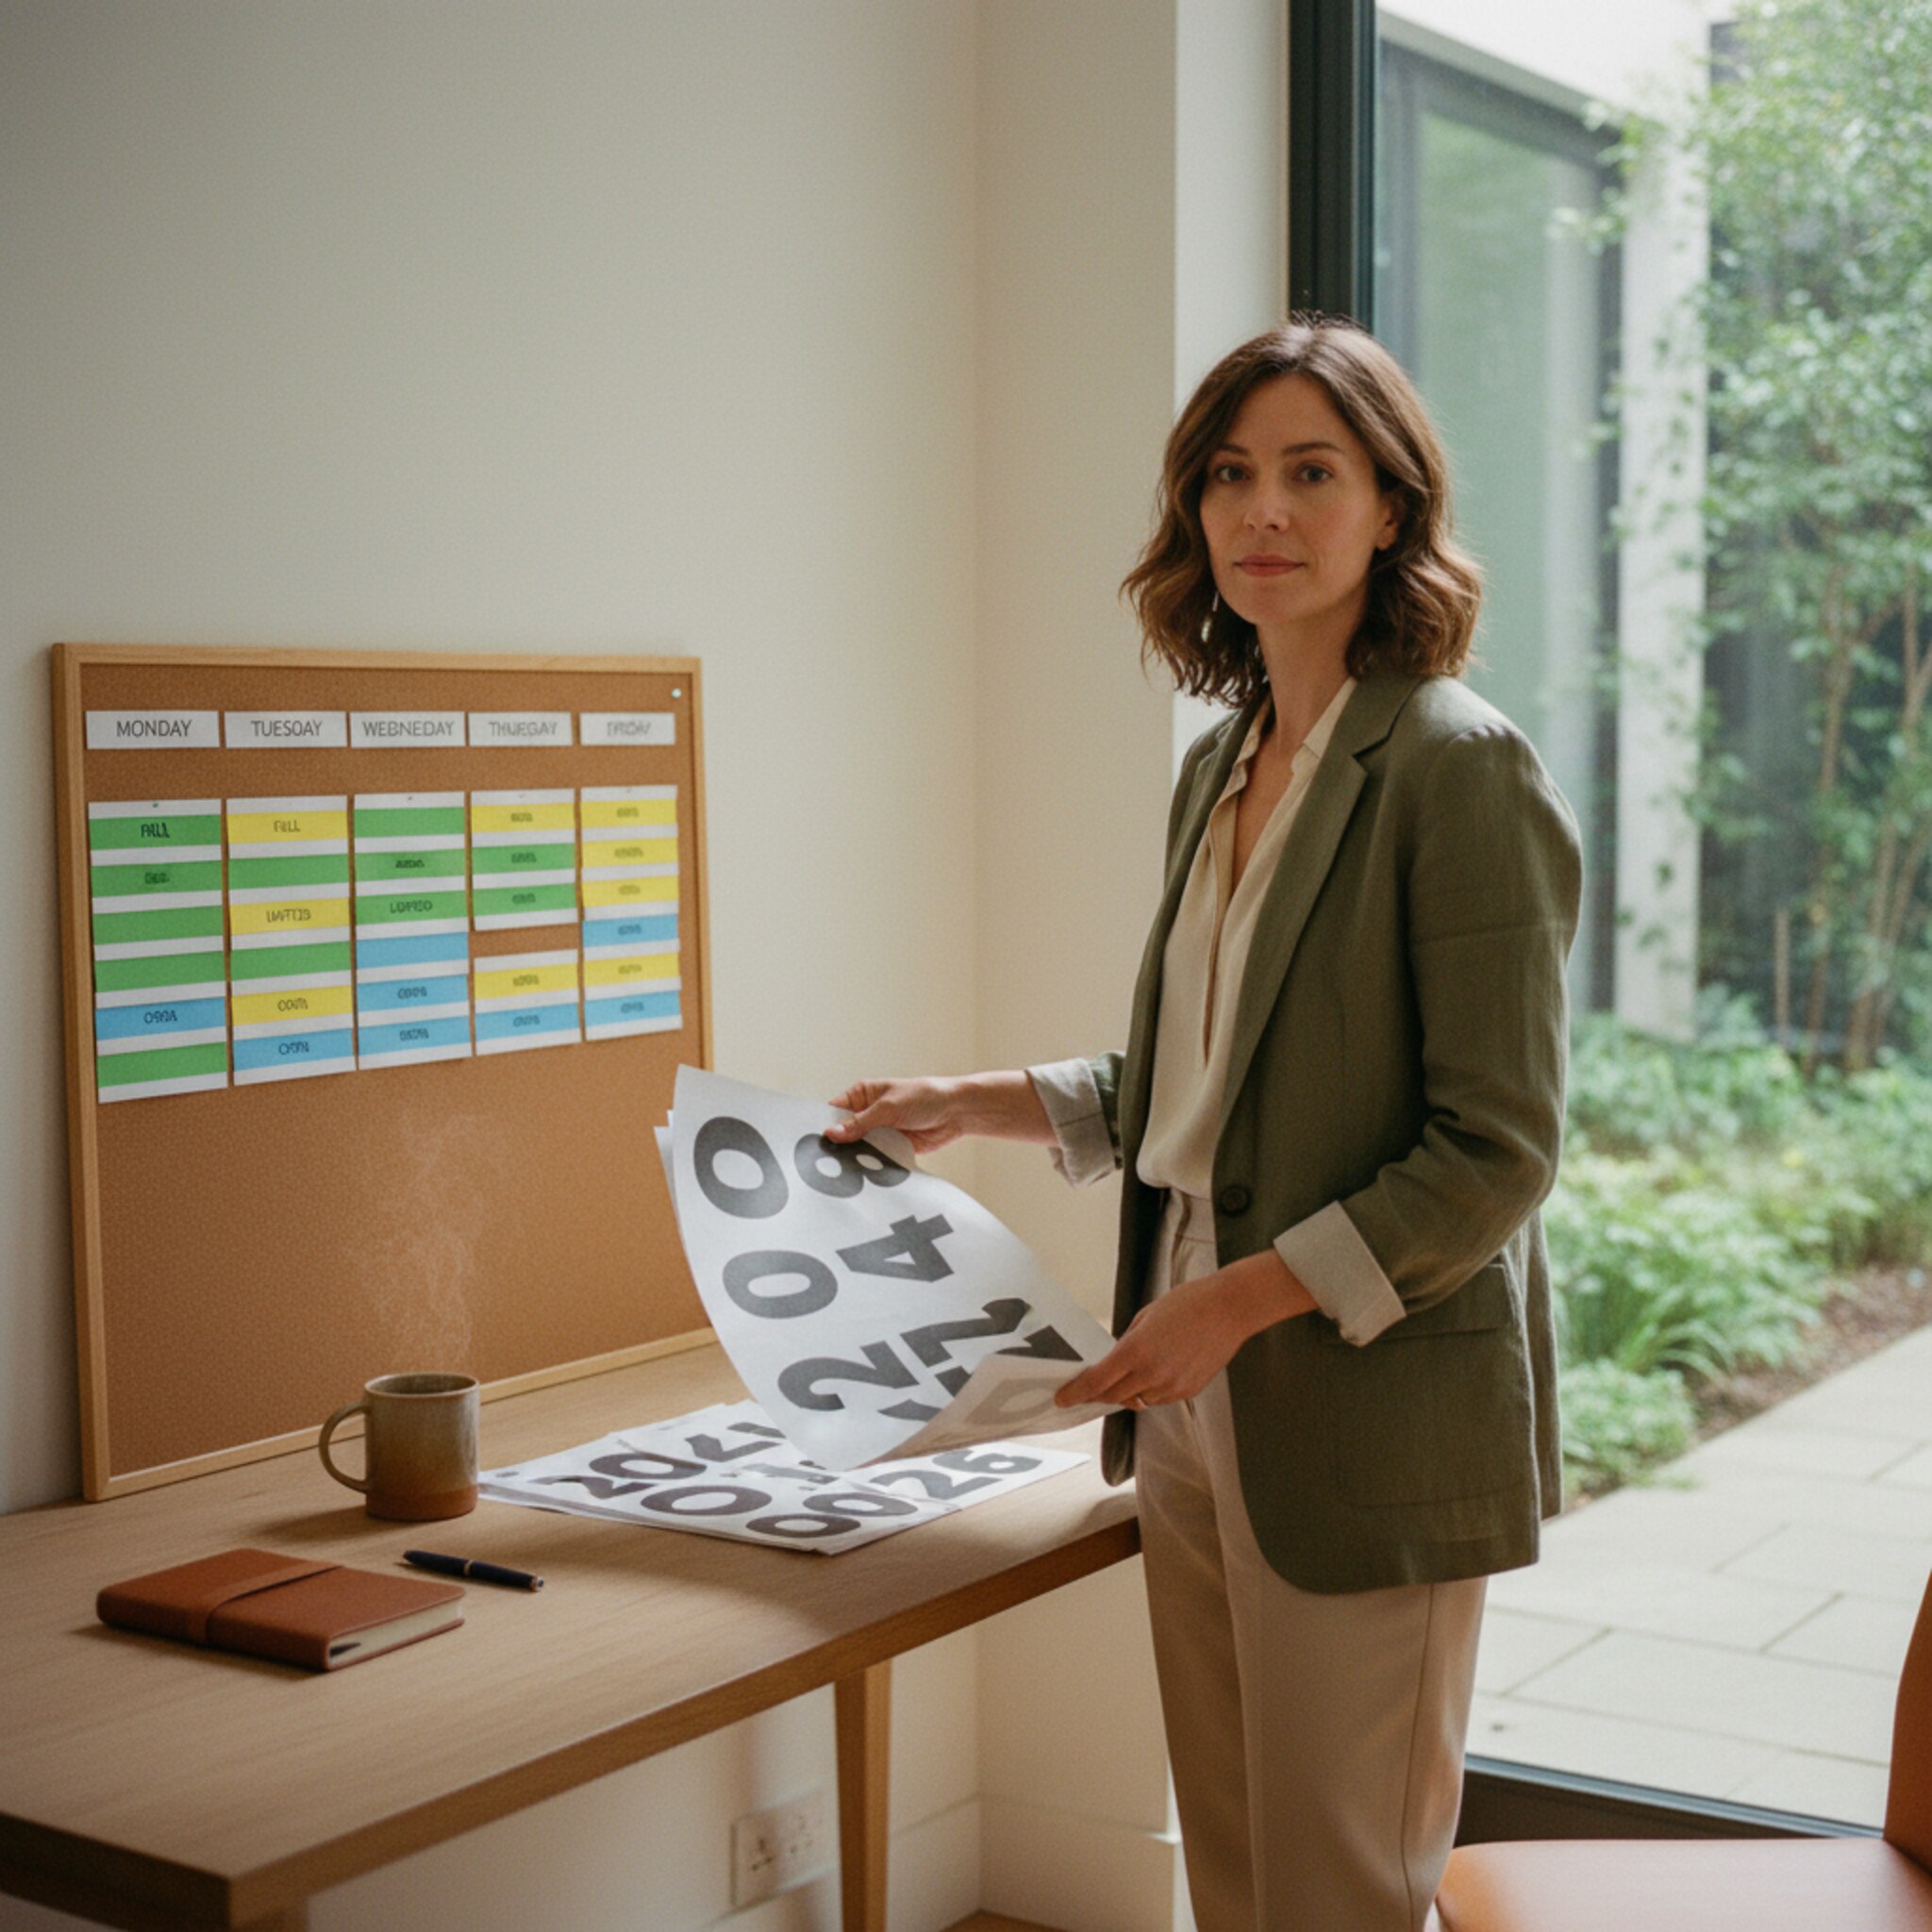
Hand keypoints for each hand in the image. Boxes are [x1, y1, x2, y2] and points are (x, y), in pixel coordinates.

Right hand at [827, 1071, 1054, 1152]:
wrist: (956, 1112)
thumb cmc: (924, 1097)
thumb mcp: (888, 1108)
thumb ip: (860, 1123)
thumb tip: (832, 1134)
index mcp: (862, 1095)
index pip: (834, 1111)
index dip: (823, 1126)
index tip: (813, 1143)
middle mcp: (867, 1115)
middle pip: (844, 1135)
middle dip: (839, 1147)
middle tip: (826, 1163)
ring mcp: (879, 1133)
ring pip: (859, 1151)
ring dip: (857, 1160)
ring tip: (845, 1173)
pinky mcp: (892, 1149)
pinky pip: (876, 1161)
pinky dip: (873, 1168)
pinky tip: (865, 1178)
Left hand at [1055, 1250, 1317, 1409]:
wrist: (1229, 1309)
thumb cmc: (1188, 1303)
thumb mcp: (1146, 1316)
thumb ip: (1127, 1342)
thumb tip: (1115, 1360)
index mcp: (1136, 1351)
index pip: (1097, 1382)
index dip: (1076, 1393)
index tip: (1062, 1399)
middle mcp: (1152, 1374)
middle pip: (1113, 1396)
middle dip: (1099, 1393)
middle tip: (1089, 1388)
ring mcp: (1172, 1386)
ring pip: (1137, 1400)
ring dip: (1127, 1392)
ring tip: (1130, 1372)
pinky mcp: (1188, 1391)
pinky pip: (1159, 1398)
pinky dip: (1150, 1390)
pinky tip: (1157, 1371)